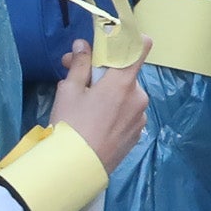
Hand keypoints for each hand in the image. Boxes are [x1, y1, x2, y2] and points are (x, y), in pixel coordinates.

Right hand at [54, 39, 150, 168]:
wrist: (76, 169)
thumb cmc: (71, 125)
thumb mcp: (69, 90)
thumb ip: (80, 64)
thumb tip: (83, 45)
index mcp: (124, 82)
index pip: (141, 49)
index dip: (130, 41)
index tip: (114, 44)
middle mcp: (139, 98)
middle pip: (125, 75)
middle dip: (104, 75)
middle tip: (78, 80)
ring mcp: (140, 119)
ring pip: (125, 97)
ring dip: (109, 96)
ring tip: (84, 108)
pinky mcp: (136, 136)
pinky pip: (127, 115)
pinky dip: (114, 113)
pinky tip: (94, 124)